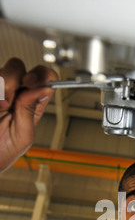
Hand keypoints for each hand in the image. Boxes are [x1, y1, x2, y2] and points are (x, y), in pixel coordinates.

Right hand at [0, 58, 57, 172]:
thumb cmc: (2, 151)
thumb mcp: (22, 135)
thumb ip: (31, 111)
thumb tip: (45, 89)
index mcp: (31, 103)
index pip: (45, 78)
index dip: (41, 75)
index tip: (31, 83)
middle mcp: (14, 92)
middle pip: (18, 67)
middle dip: (13, 81)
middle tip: (8, 101)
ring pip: (2, 71)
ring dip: (1, 87)